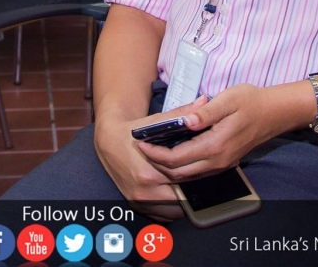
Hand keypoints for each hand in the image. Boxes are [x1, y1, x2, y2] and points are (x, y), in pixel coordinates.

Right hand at [93, 97, 208, 220]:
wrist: (108, 140)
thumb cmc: (133, 130)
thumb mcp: (155, 121)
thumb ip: (180, 114)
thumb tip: (204, 102)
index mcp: (148, 172)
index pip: (182, 180)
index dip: (199, 175)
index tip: (208, 168)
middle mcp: (143, 190)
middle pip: (180, 198)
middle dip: (194, 190)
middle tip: (206, 179)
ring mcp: (139, 200)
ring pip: (173, 210)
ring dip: (186, 202)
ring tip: (195, 188)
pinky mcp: (136, 204)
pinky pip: (163, 215)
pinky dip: (173, 208)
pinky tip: (180, 196)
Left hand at [135, 84, 281, 182]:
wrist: (275, 113)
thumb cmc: (251, 101)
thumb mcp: (228, 100)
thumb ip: (205, 113)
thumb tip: (185, 120)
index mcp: (215, 145)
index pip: (176, 158)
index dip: (155, 153)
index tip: (140, 142)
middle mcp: (217, 161)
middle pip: (177, 172)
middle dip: (156, 163)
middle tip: (142, 147)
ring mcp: (221, 165)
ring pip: (186, 176)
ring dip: (167, 166)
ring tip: (153, 149)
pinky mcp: (224, 163)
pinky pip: (197, 172)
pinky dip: (181, 166)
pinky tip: (174, 151)